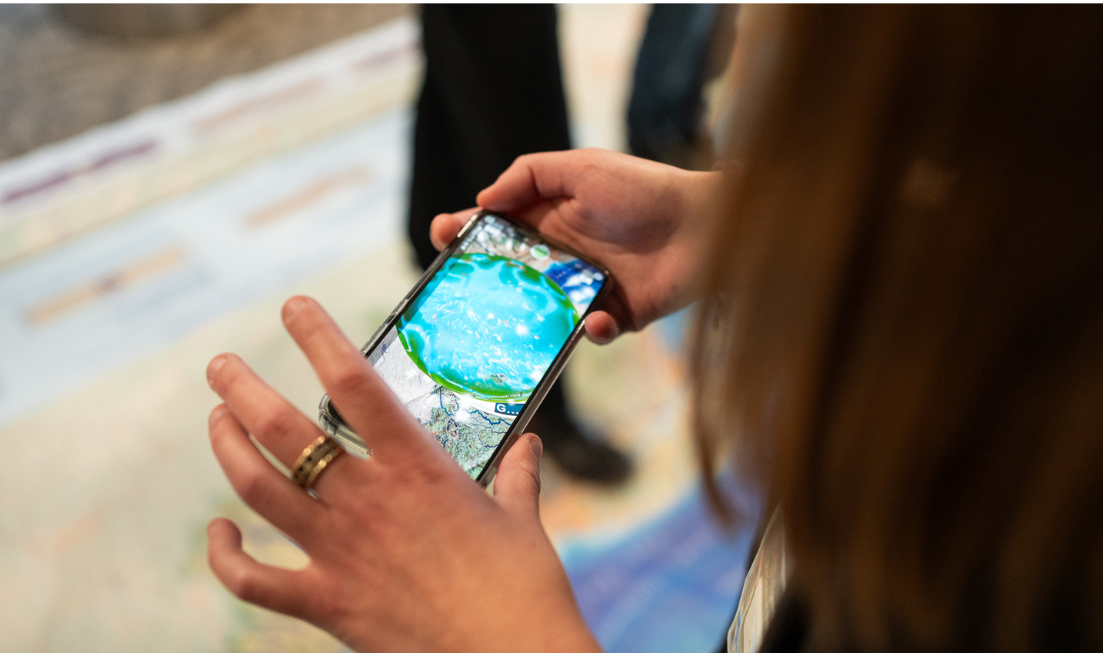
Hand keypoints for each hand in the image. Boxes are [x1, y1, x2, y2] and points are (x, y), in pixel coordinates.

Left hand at [205, 296, 599, 652]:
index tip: (295, 309)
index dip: (318, 337)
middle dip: (242, 388)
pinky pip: (254, 580)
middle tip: (221, 365)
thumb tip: (531, 445)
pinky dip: (225, 556)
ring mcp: (340, 552)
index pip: (355, 383)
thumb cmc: (525, 586)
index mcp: (417, 468)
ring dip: (226, 447)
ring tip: (215, 419)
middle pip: (284, 430)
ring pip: (258, 488)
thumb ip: (518, 474)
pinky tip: (218, 533)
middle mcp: (368, 501)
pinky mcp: (327, 603)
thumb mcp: (523, 518)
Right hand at [430, 148, 724, 342]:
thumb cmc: (646, 191)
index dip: (467, 231)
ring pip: (543, 311)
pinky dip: (590, 329)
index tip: (441, 235)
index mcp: (554, 217)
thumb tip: (484, 198)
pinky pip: (590, 331)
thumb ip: (531, 175)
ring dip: (527, 317)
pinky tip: (594, 318)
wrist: (706, 226)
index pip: (499, 225)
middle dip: (480, 280)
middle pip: (511, 272)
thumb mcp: (584, 167)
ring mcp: (589, 287)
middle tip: (455, 286)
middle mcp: (565, 254)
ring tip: (516, 319)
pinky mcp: (618, 314)